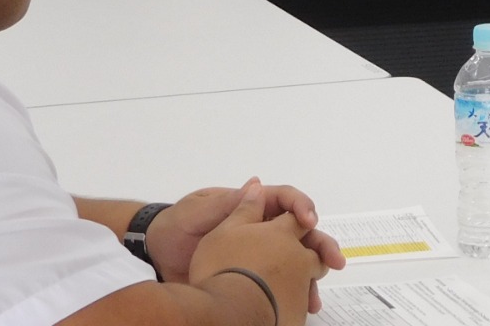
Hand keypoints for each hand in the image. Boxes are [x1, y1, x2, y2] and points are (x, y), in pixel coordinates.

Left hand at [187, 180, 337, 318]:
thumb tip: (256, 184)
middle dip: (320, 245)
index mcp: (253, 204)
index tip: (309, 222)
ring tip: (315, 295)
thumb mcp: (199, 210)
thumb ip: (228, 202)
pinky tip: (300, 305)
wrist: (156, 253)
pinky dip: (292, 293)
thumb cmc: (177, 224)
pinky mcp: (253, 273)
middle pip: (301, 232)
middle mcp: (262, 226)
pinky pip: (279, 282)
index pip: (287, 201)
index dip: (303, 208)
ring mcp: (260, 251)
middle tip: (333, 260)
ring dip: (311, 275)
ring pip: (295, 260)